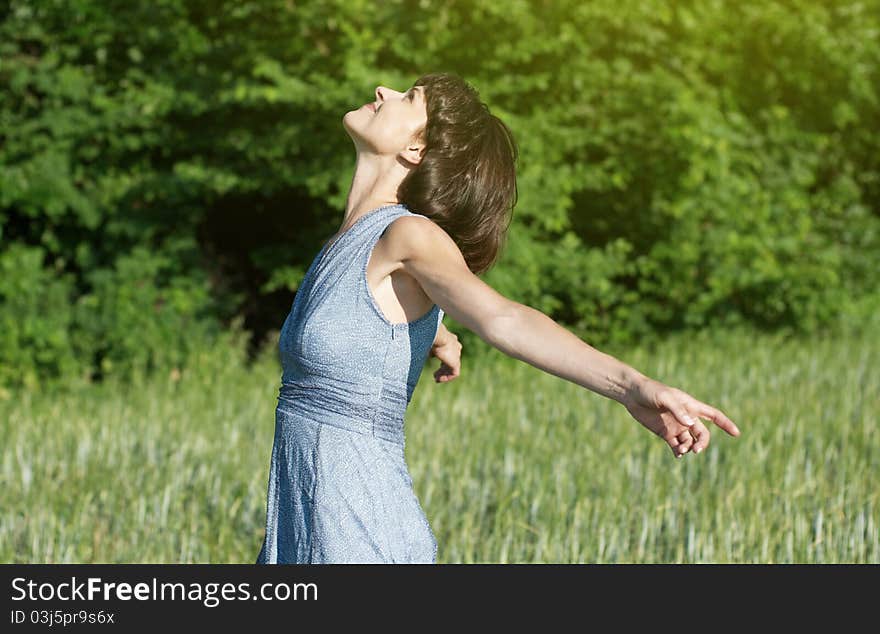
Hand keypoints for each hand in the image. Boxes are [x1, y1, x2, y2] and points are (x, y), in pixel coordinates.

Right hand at [430, 329, 461, 382]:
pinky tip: (439, 379)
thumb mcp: (430, 340)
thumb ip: (431, 347)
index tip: (432, 358)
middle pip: (450, 360)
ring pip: (452, 367)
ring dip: (443, 374)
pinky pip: (454, 374)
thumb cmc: (432, 335)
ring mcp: (457, 355)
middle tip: (434, 374)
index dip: (441, 355)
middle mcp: (456, 347)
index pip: (448, 349)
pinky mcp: (456, 363)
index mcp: (451, 340)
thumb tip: (429, 354)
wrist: (438, 335)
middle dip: (442, 368)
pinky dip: (447, 377)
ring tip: (436, 378)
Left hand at [622, 377, 740, 458]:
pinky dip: (679, 452)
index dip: (726, 424)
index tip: (737, 433)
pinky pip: (676, 446)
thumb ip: (678, 410)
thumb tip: (691, 424)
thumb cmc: (650, 391)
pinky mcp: (665, 433)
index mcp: (691, 406)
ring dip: (689, 448)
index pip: (713, 415)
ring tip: (680, 449)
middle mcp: (686, 417)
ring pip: (690, 441)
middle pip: (702, 434)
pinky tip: (677, 454)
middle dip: (703, 443)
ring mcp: (676, 426)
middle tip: (695, 450)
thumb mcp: (664, 398)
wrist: (632, 394)